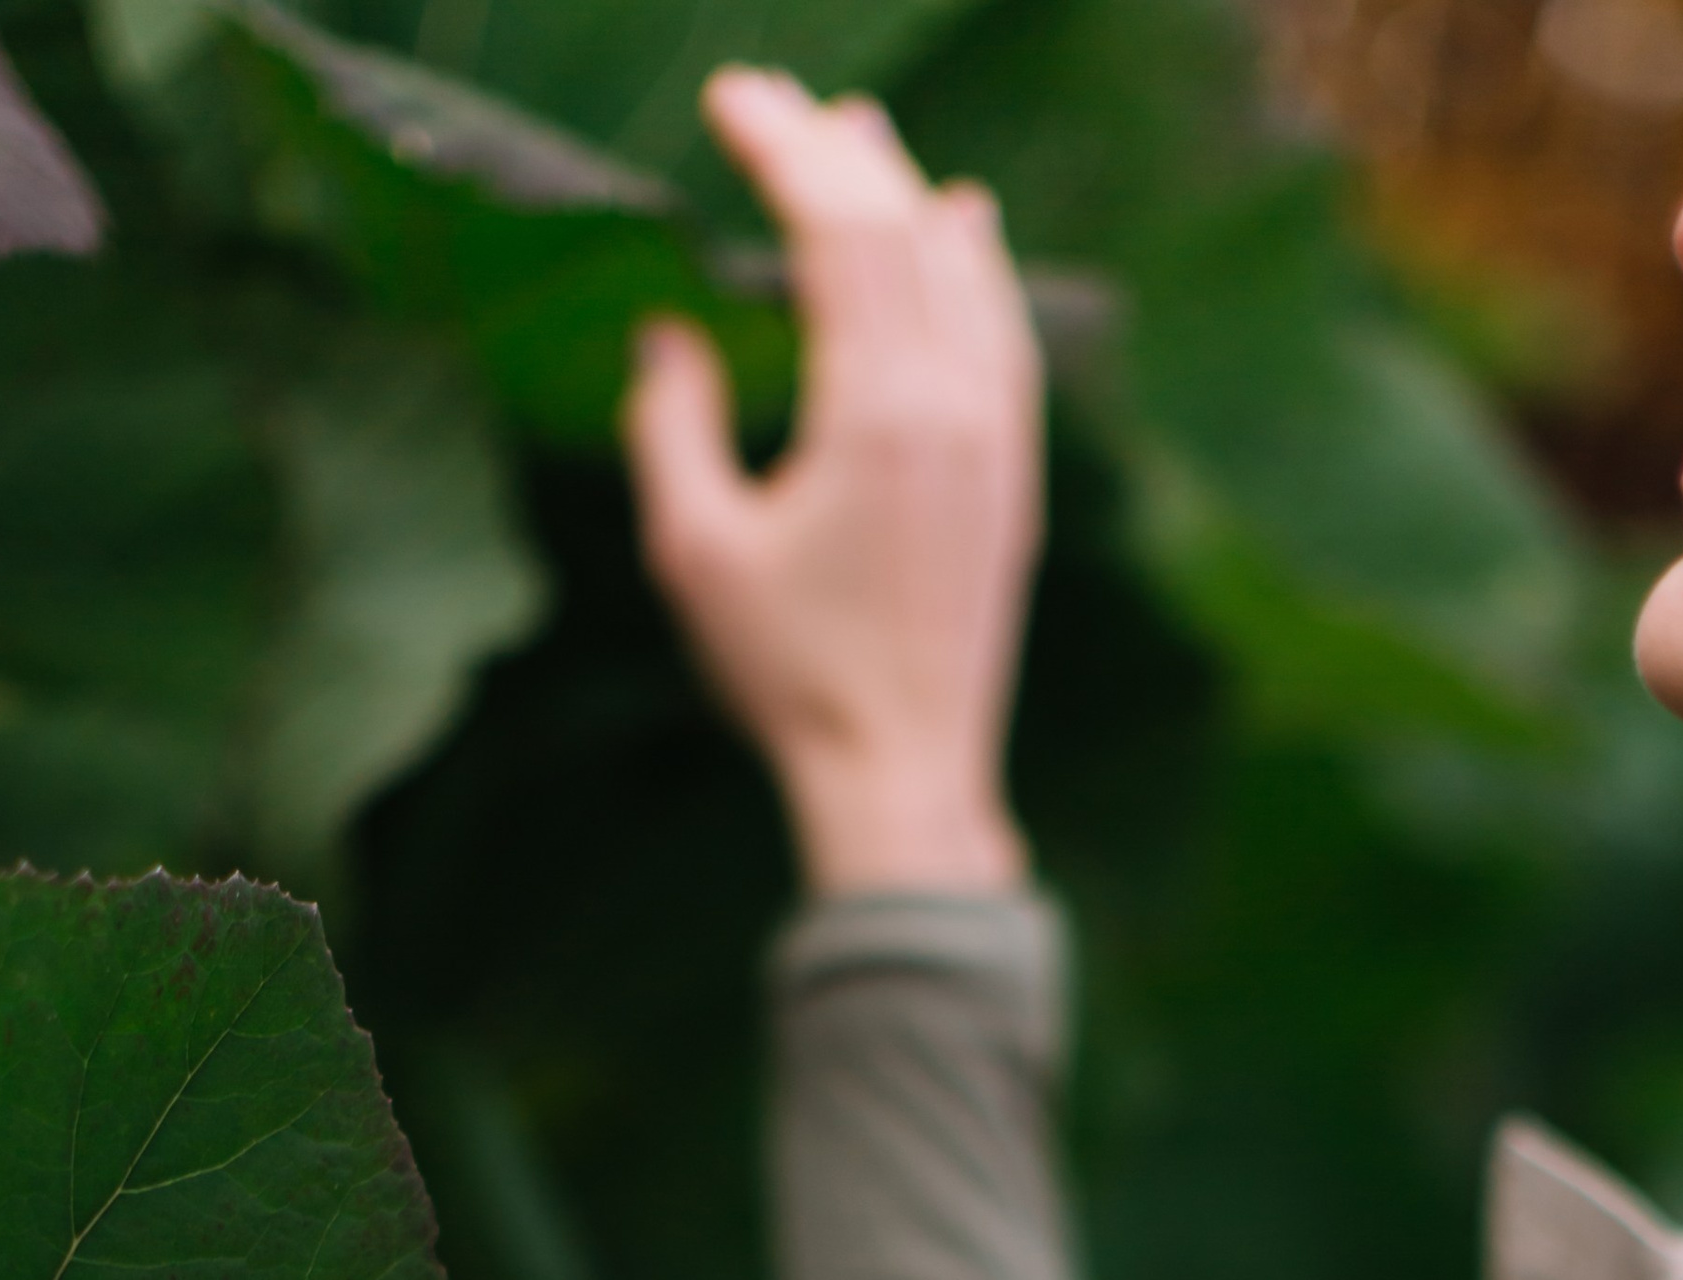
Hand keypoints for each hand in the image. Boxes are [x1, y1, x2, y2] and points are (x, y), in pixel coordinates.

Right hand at [625, 67, 1041, 897]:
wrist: (902, 775)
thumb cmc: (789, 678)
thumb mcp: (697, 555)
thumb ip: (673, 431)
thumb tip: (668, 338)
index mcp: (875, 412)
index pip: (836, 233)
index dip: (783, 150)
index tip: (731, 101)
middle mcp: (953, 404)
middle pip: (901, 232)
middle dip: (835, 152)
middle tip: (777, 101)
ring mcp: (997, 438)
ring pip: (962, 273)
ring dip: (907, 193)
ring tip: (863, 134)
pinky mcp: (1014, 478)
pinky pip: (1003, 334)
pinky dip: (977, 265)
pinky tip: (964, 229)